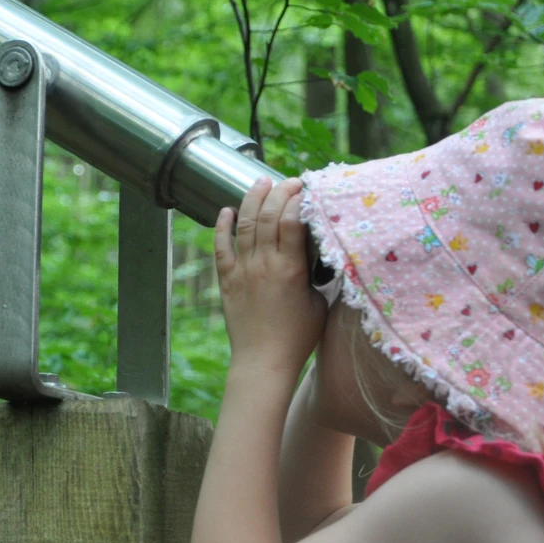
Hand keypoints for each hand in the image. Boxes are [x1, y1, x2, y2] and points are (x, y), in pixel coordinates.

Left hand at [214, 176, 327, 376]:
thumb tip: (322, 255)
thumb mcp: (320, 303)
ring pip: (244, 224)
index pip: (292, 221)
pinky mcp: (227, 280)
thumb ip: (318, 276)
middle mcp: (264, 264)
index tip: (305, 187)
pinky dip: (222, 226)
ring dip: (252, 199)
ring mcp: (243, 270)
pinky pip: (221, 247)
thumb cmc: (297, 338)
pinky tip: (226, 210)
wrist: (263, 362)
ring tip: (260, 182)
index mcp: (291, 269)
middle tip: (288, 181)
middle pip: (268, 215)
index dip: (298, 199)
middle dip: (278, 191)